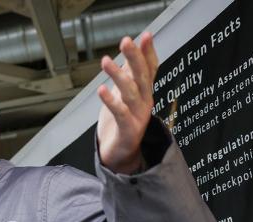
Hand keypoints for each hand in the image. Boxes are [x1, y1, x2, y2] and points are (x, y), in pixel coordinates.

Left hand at [97, 32, 159, 173]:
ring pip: (130, 93)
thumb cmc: (121, 123)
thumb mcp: (125, 96)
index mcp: (145, 93)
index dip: (148, 52)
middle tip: (126, 41)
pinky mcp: (127, 130)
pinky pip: (119, 114)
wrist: (120, 155)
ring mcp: (137, 117)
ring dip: (118, 76)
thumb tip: (129, 55)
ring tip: (106, 61)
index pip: (150, 69)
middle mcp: (145, 102)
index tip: (145, 35)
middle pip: (142, 77)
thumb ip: (129, 77)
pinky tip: (101, 90)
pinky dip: (110, 101)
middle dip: (135, 58)